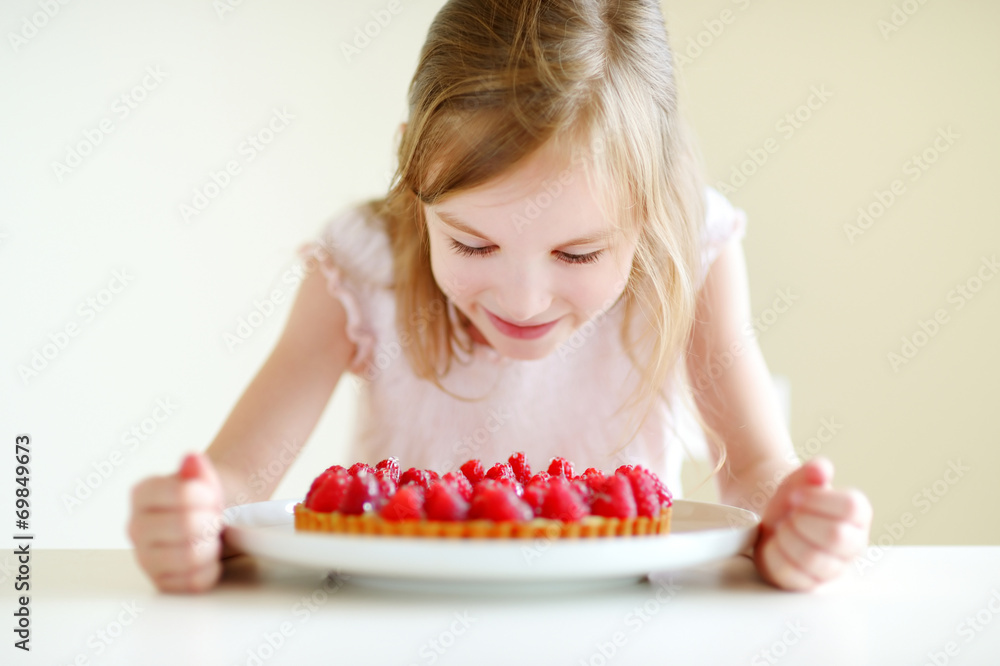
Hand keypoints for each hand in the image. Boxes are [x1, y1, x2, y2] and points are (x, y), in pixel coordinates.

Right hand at [128, 452, 225, 592]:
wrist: (215, 520)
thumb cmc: (206, 499)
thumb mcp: (204, 478)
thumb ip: (198, 470)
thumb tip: (192, 459)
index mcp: (142, 494)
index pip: (180, 494)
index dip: (206, 496)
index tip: (211, 496)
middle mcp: (136, 527)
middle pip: (185, 526)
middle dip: (210, 521)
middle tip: (214, 518)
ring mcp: (146, 559)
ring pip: (189, 557)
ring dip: (211, 546)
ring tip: (211, 537)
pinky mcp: (162, 583)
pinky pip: (194, 582)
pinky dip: (210, 569)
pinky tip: (208, 556)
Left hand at [753, 457, 871, 590]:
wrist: (773, 520)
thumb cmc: (794, 502)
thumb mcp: (801, 480)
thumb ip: (813, 471)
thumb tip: (820, 470)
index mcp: (857, 515)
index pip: (851, 508)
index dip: (817, 500)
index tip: (797, 495)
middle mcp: (852, 545)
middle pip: (835, 536)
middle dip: (802, 520)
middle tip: (791, 514)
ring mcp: (832, 569)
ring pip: (813, 559)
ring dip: (787, 537)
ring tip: (783, 529)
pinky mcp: (808, 585)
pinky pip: (791, 575)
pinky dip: (774, 554)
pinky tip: (775, 544)